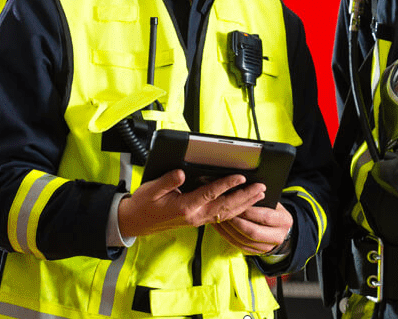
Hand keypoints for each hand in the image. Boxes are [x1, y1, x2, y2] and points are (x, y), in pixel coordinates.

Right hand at [117, 169, 265, 238]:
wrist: (136, 223)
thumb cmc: (143, 204)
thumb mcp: (151, 189)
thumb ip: (168, 181)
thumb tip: (181, 173)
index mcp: (184, 207)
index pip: (210, 193)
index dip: (226, 184)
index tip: (241, 176)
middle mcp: (195, 215)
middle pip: (225, 206)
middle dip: (245, 196)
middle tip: (261, 187)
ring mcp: (198, 220)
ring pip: (226, 213)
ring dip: (245, 203)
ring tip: (259, 194)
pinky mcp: (198, 220)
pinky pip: (221, 216)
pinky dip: (236, 210)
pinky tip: (245, 204)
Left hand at [211, 202, 293, 254]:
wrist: (281, 229)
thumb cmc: (274, 210)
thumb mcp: (274, 203)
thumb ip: (261, 200)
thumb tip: (242, 192)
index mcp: (284, 221)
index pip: (265, 217)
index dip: (249, 211)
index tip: (236, 203)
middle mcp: (278, 236)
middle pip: (253, 232)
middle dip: (236, 222)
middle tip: (224, 212)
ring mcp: (267, 247)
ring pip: (244, 240)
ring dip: (228, 230)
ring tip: (218, 218)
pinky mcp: (256, 252)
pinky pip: (239, 245)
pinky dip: (227, 236)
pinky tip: (220, 227)